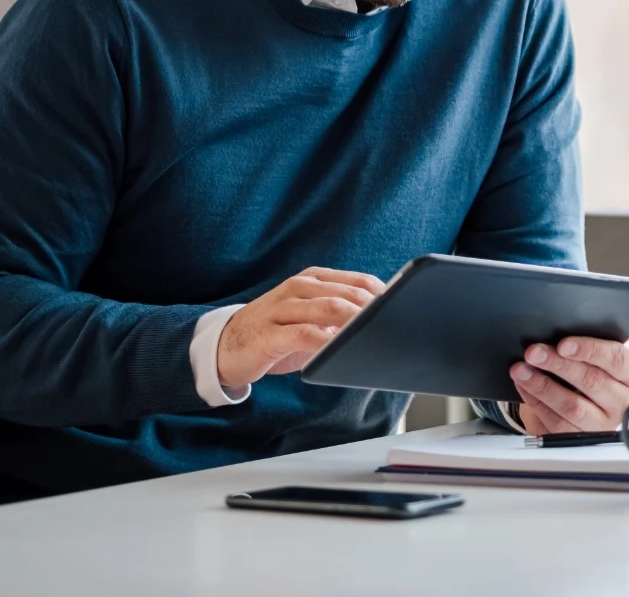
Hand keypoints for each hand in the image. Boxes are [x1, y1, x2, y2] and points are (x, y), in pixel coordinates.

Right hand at [217, 266, 383, 392]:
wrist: (225, 346)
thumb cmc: (275, 334)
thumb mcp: (309, 319)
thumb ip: (338, 318)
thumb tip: (379, 326)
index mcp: (312, 279)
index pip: (357, 280)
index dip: (382, 294)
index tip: (404, 308)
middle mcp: (298, 287)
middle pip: (346, 293)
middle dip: (373, 308)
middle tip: (396, 323)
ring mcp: (282, 308)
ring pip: (327, 308)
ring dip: (355, 321)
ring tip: (376, 333)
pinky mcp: (270, 334)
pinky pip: (304, 334)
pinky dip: (326, 341)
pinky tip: (341, 349)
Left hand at [509, 337, 628, 435]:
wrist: (586, 405)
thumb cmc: (589, 371)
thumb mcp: (595, 359)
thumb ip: (582, 348)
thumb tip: (551, 334)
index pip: (616, 360)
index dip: (589, 350)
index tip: (563, 344)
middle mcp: (621, 401)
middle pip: (592, 382)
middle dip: (558, 365)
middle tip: (533, 352)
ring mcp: (603, 423)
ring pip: (573, 406)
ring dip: (542, 386)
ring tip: (521, 370)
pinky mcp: (581, 439)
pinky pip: (557, 422)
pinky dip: (536, 401)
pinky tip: (524, 386)